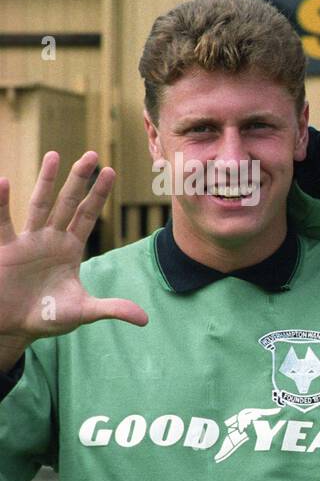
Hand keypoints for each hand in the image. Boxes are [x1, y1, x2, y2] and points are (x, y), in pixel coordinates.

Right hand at [0, 151, 147, 366]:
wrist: (15, 326)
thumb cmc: (47, 316)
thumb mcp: (83, 311)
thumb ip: (112, 309)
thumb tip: (144, 320)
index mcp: (71, 249)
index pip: (87, 215)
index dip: (98, 194)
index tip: (111, 171)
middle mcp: (51, 239)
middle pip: (68, 202)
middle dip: (79, 179)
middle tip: (92, 154)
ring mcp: (28, 241)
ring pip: (40, 204)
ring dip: (46, 180)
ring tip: (54, 154)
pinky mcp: (6, 249)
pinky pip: (3, 222)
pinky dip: (1, 203)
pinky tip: (3, 181)